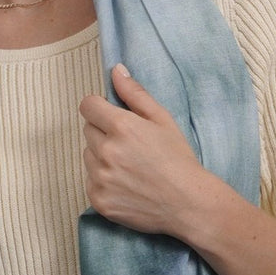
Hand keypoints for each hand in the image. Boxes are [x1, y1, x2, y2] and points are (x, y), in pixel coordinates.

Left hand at [78, 65, 208, 234]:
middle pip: (88, 130)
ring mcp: (100, 178)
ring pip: (88, 156)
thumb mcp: (162, 119)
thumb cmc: (178, 159)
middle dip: (103, 133)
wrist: (187, 203)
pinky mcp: (98, 200)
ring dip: (101, 157)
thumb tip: (116, 71)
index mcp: (121, 127)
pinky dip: (103, 181)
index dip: (99, 108)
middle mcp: (106, 152)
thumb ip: (135, 94)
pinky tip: (126, 184)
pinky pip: (90, 181)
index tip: (109, 115)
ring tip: (129, 166)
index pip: (87, 106)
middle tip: (129, 145)